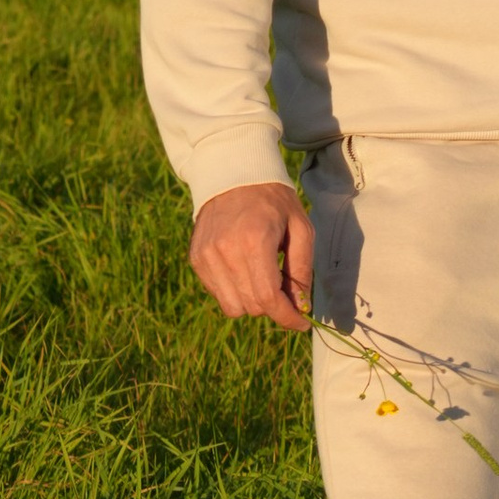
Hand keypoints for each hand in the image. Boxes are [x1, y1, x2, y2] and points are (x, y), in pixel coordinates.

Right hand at [189, 179, 314, 329]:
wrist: (234, 174)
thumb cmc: (274, 201)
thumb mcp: (301, 228)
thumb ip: (302, 270)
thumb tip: (301, 307)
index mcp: (254, 242)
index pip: (268, 298)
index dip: (287, 318)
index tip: (301, 324)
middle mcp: (225, 252)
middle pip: (251, 307)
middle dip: (273, 308)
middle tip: (286, 291)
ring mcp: (206, 256)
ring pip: (232, 307)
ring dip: (252, 302)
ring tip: (264, 277)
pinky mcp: (196, 258)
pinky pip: (217, 293)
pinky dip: (235, 291)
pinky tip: (245, 269)